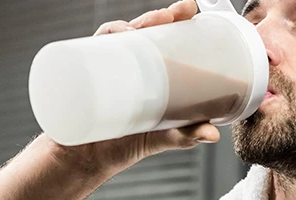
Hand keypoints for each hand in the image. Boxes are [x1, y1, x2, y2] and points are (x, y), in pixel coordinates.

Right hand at [0, 1, 218, 198]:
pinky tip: (107, 43)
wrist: (86, 161)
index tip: (189, 9)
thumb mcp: (163, 138)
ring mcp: (105, 69)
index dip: (175, 19)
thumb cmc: (126, 144)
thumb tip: (212, 135)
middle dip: (155, 17)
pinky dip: (97, 43)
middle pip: (141, 30)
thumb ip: (186, 136)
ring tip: (135, 32)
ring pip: (114, 37)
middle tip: (169, 16)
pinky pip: (86, 53)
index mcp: (150, 71)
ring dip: (125, 26)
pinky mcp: (83, 77)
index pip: (164, 37)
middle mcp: (128, 65)